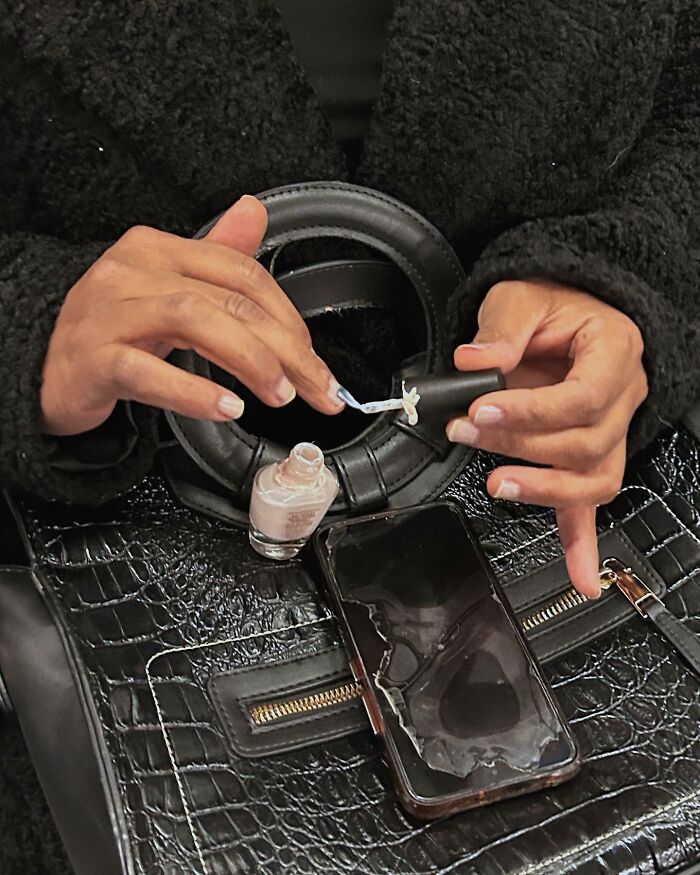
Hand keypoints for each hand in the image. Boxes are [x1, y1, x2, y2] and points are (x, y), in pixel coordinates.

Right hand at [41, 196, 343, 435]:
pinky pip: (146, 370)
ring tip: (280, 394)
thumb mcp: (168, 288)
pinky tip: (227, 407)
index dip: (290, 318)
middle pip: (229, 298)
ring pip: (194, 320)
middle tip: (316, 387)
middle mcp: (132, 270)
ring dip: (250, 360)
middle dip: (286, 348)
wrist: (46, 367)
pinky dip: (193, 391)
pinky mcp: (92, 357)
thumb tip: (254, 212)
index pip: (242, 272)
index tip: (315, 360)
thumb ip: (216, 256)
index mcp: (158, 249)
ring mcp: (109, 311)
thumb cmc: (112, 330)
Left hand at [446, 280, 647, 597]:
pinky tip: (581, 578)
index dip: (531, 411)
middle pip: (583, 443)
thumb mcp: (522, 295)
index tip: (483, 406)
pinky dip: (583, 544)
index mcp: (613, 354)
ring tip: (497, 484)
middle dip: (519, 444)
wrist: (573, 311)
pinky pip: (589, 504)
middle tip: (467, 429)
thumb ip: (502, 328)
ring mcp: (609, 433)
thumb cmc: (555, 302)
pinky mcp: (589, 457)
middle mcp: (621, 399)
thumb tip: (474, 363)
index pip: (583, 398)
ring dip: (542, 488)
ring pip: (592, 478)